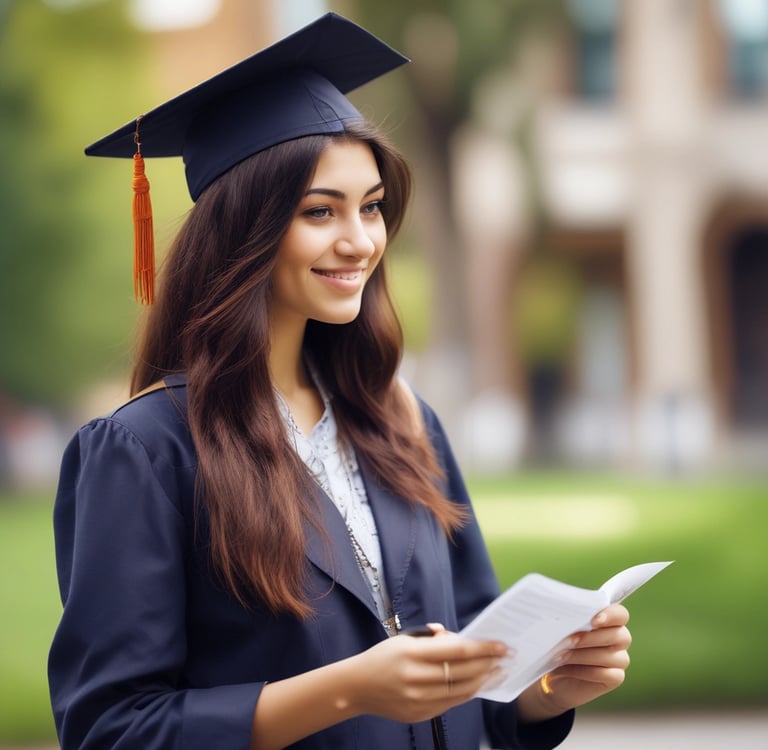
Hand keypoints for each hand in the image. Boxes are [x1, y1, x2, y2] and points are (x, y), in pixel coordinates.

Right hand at [345, 627, 506, 723]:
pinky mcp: (419, 715)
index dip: (483, 648)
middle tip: (506, 658)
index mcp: (411, 653)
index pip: (457, 650)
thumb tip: (460, 640)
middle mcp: (415, 678)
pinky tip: (476, 685)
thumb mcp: (405, 640)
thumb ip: (434, 640)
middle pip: (463, 672)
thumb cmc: (383, 657)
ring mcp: (417, 699)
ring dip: (483, 681)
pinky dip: (466, 694)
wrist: (357, 687)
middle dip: (489, 664)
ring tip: (497, 672)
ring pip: (460, 691)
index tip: (501, 645)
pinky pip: (450, 704)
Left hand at [518, 604, 631, 720]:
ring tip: (562, 655)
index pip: (620, 614)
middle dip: (592, 638)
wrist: (554, 672)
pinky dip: (585, 672)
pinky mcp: (615, 677)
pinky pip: (607, 674)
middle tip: (570, 640)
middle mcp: (619, 639)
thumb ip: (569, 619)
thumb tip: (561, 612)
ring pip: (612, 656)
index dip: (610, 615)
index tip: (592, 620)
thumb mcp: (562, 628)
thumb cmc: (560, 643)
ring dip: (584, 655)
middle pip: (620, 636)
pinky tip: (568, 669)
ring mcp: (620, 659)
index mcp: (610, 620)